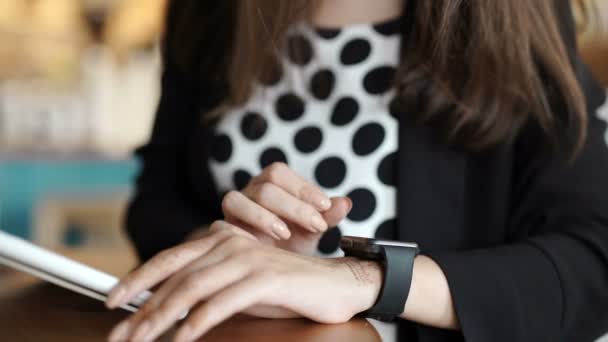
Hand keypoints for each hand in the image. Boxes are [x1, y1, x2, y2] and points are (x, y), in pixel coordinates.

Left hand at [106, 220, 381, 341]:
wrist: (335, 284)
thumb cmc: (285, 287)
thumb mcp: (238, 285)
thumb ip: (206, 288)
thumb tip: (165, 308)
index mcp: (221, 239)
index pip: (169, 258)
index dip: (137, 279)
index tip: (112, 302)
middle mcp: (231, 242)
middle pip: (175, 276)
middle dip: (142, 308)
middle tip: (120, 335)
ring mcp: (249, 258)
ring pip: (193, 287)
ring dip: (162, 318)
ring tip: (142, 340)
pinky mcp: (266, 277)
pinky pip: (223, 301)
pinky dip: (198, 321)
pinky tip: (183, 338)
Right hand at [221, 162, 351, 254]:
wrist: (270, 268)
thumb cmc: (292, 244)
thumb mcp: (314, 230)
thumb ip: (329, 215)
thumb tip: (346, 202)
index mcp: (271, 183)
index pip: (280, 172)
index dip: (303, 187)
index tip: (325, 206)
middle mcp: (250, 191)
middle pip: (265, 185)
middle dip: (294, 205)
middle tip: (316, 225)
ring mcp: (234, 208)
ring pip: (238, 198)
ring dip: (265, 216)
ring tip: (287, 234)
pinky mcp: (221, 227)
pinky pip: (223, 222)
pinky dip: (245, 230)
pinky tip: (264, 243)